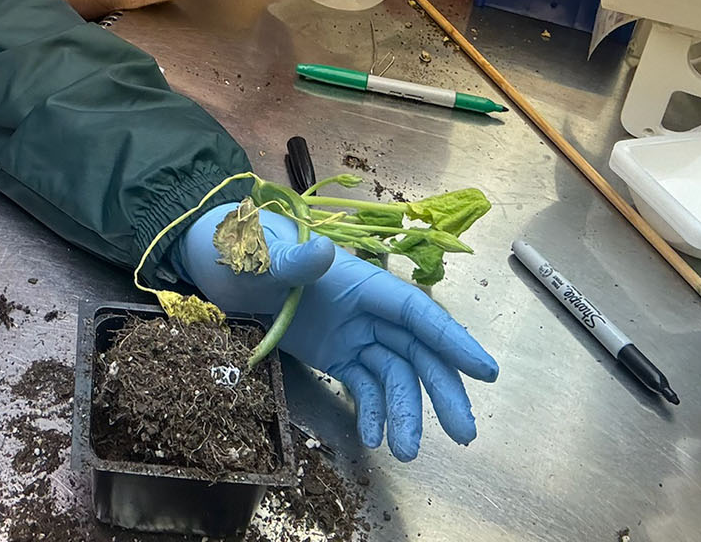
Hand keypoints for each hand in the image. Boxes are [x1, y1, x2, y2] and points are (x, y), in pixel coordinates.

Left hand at [178, 205, 497, 460]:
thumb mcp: (263, 253)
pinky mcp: (334, 354)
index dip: (451, 339)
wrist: (216, 265)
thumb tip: (320, 253)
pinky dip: (373, 412)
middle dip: (442, 390)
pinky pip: (364, 386)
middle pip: (415, 350)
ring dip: (406, 413)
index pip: (416, 311)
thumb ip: (291, 260)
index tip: (484, 370)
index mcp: (360, 280)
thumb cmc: (244, 248)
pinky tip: (373, 438)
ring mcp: (351, 333)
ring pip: (393, 375)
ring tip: (409, 452)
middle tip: (463, 434)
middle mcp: (365, 308)